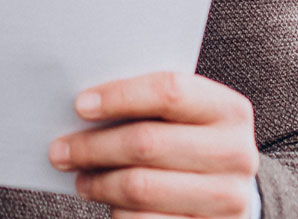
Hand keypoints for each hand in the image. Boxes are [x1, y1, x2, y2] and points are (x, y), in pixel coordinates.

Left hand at [48, 72, 258, 218]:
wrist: (227, 197)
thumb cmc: (191, 147)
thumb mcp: (185, 119)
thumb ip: (150, 106)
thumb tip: (86, 106)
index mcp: (230, 111)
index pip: (170, 91)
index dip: (120, 96)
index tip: (81, 105)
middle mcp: (236, 154)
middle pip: (147, 143)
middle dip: (94, 146)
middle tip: (61, 149)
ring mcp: (226, 198)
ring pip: (140, 186)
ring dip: (99, 182)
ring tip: (80, 176)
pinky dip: (117, 210)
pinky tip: (106, 200)